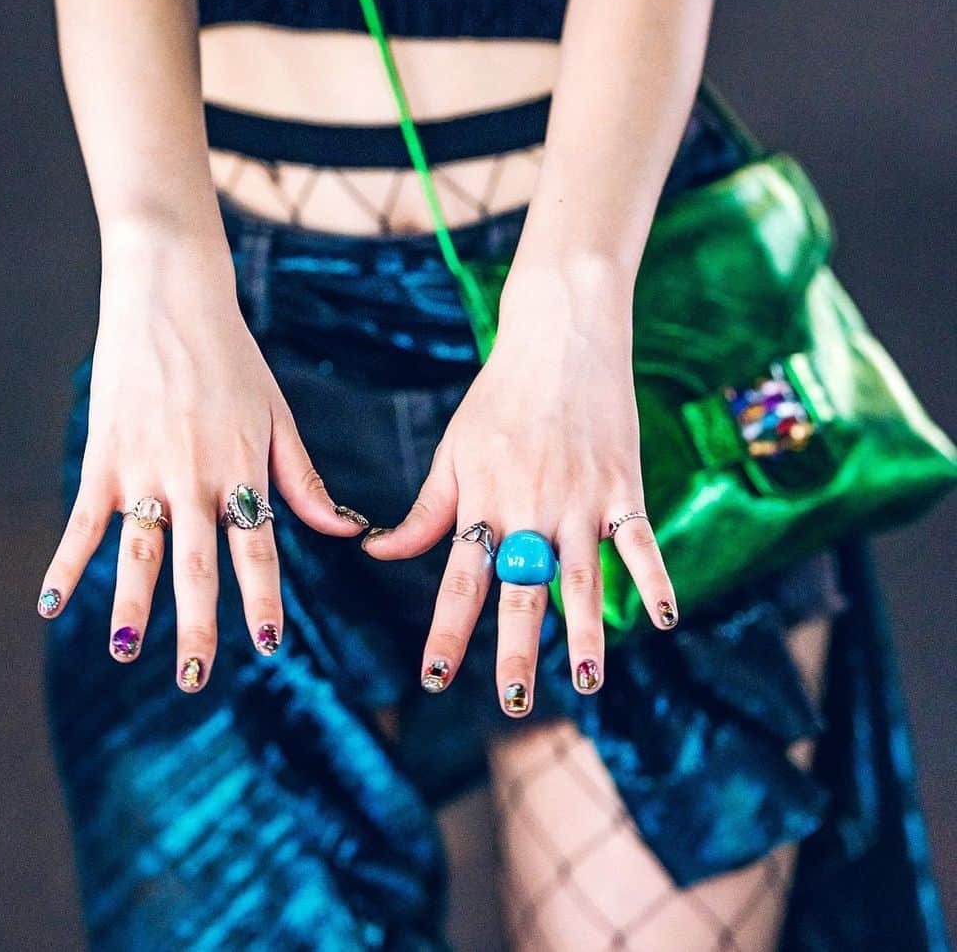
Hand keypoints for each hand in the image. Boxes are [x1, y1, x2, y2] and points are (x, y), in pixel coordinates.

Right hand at [36, 220, 364, 688]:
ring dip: (132, 606)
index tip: (268, 645)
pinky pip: (82, 520)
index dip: (262, 598)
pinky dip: (66, 561)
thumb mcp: (276, 414)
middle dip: (198, 625)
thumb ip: (303, 478)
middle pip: (197, 564)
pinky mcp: (103, 456)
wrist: (171, 298)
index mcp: (243, 469)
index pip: (257, 548)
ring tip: (129, 652)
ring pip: (138, 551)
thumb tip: (346, 529)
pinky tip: (51, 602)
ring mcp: (145, 469)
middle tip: (196, 678)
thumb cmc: (232, 358)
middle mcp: (195, 478)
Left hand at [362, 259, 676, 715]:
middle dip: (514, 647)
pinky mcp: (622, 484)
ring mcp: (580, 497)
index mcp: (483, 500)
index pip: (459, 579)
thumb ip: (426, 512)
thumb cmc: (498, 397)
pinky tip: (663, 619)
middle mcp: (529, 506)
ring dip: (583, 630)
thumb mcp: (453, 452)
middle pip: (520, 588)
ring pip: (581, 575)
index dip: (447, 631)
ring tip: (584, 681)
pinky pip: (639, 540)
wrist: (559, 336)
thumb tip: (376, 552)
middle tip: (514, 703)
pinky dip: (654, 577)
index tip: (432, 678)